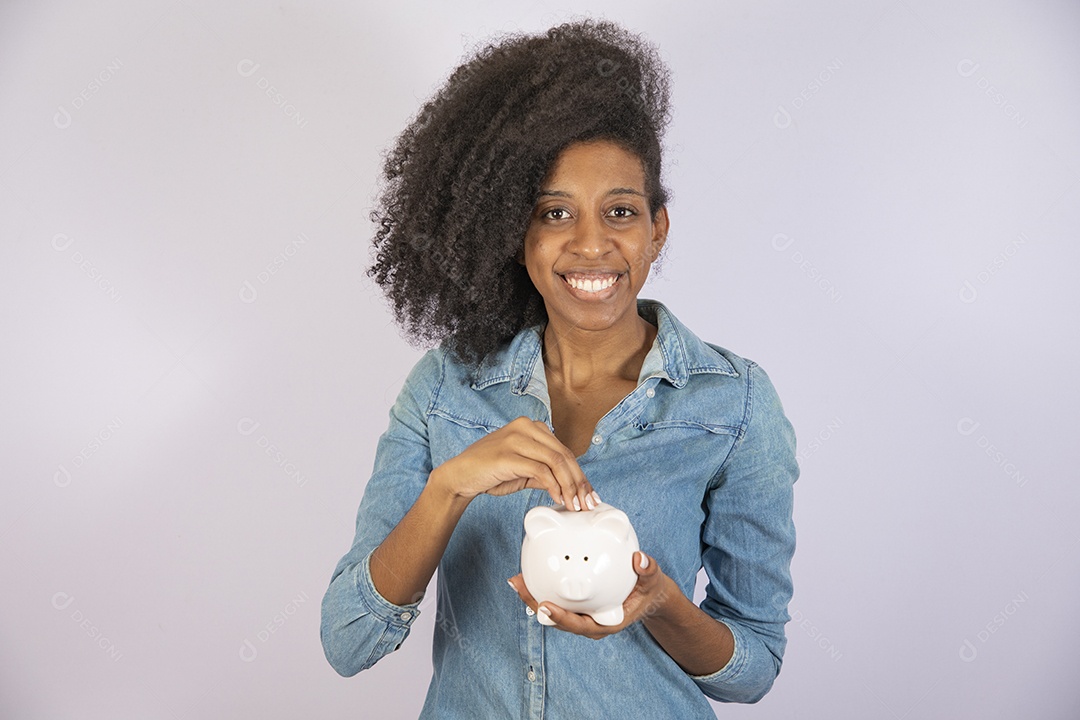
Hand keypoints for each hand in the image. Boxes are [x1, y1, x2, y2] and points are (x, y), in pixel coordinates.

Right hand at [430, 416, 596, 510]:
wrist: (459, 476)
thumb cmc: (489, 472)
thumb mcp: (523, 471)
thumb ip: (545, 473)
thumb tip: (569, 487)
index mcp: (530, 426)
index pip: (564, 450)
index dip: (580, 473)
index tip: (588, 493)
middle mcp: (525, 427)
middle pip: (564, 455)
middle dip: (579, 482)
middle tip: (587, 503)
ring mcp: (516, 438)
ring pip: (556, 461)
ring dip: (569, 486)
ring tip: (574, 504)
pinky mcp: (508, 454)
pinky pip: (540, 470)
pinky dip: (553, 486)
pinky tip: (557, 498)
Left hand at [506, 550, 673, 638]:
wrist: (646, 593)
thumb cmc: (647, 588)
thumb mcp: (652, 579)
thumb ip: (648, 570)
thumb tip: (640, 558)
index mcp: (607, 621)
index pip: (581, 625)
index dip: (562, 619)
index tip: (546, 606)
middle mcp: (590, 622)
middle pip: (559, 620)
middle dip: (537, 606)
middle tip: (521, 587)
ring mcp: (582, 615)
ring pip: (553, 611)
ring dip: (533, 597)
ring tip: (517, 580)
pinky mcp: (576, 606)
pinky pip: (556, 598)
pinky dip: (541, 588)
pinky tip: (528, 572)